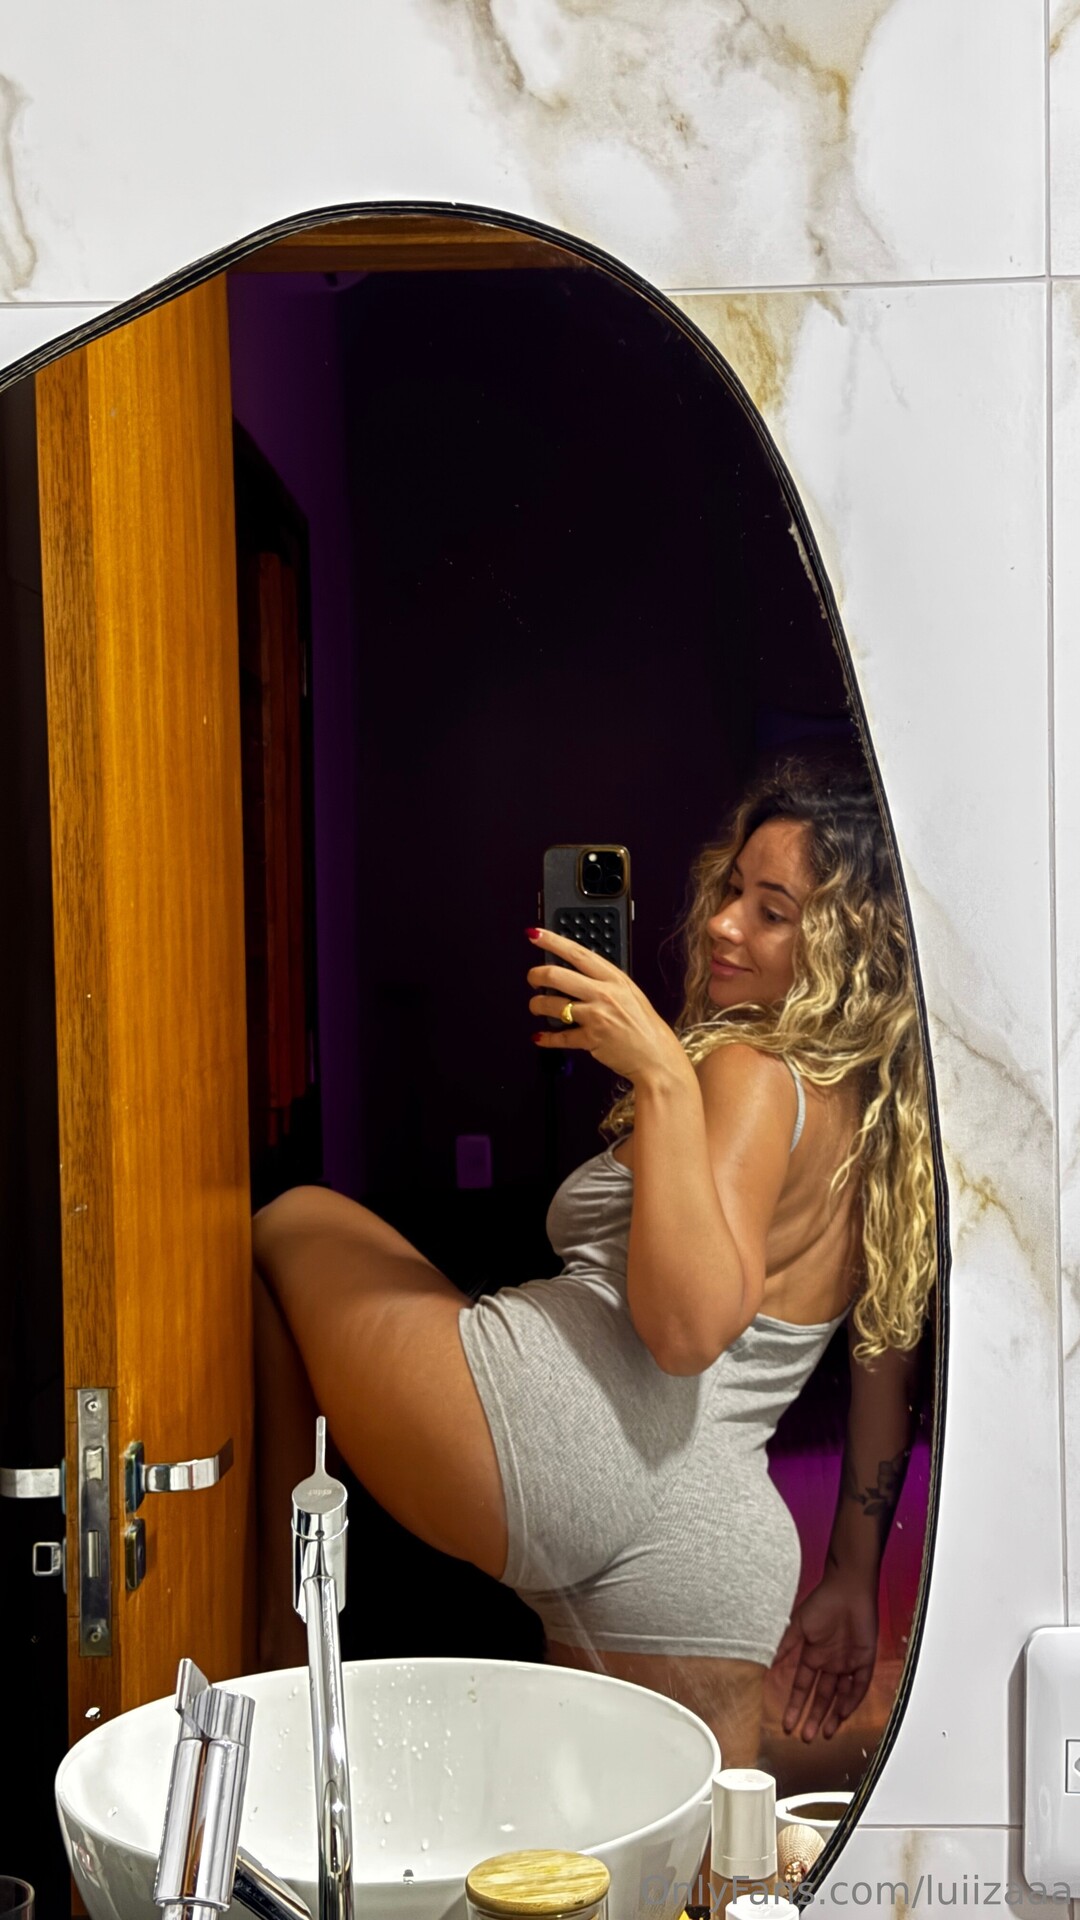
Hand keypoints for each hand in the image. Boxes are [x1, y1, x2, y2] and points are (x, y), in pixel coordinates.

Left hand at [526, 927, 690, 1086]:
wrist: (656, 1056)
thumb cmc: (643, 1026)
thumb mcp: (628, 993)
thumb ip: (604, 981)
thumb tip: (574, 972)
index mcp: (614, 978)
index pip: (578, 953)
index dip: (554, 942)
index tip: (536, 934)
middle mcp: (604, 994)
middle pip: (558, 976)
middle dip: (536, 975)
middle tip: (532, 978)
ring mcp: (597, 1016)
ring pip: (553, 1004)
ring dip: (537, 1005)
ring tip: (536, 1007)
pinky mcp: (592, 1039)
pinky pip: (560, 1036)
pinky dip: (546, 1038)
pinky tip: (540, 1037)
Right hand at [773, 1573, 878, 1740]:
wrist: (848, 1589)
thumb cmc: (822, 1603)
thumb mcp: (798, 1627)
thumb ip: (785, 1647)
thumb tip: (768, 1665)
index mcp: (813, 1656)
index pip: (802, 1688)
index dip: (795, 1706)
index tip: (787, 1725)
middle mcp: (830, 1664)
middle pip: (821, 1698)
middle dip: (813, 1718)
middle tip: (805, 1737)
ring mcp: (848, 1663)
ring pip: (840, 1697)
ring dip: (833, 1715)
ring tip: (825, 1733)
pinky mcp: (865, 1660)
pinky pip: (859, 1685)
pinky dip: (851, 1700)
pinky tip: (842, 1712)